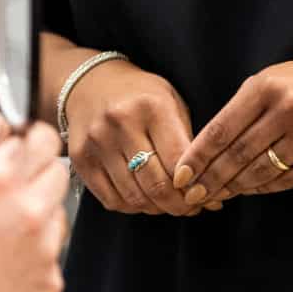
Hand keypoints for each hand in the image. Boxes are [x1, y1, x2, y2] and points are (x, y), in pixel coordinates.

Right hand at [0, 118, 68, 291]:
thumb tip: (6, 127)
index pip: (41, 137)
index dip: (31, 140)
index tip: (22, 147)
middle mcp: (30, 209)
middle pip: (58, 171)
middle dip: (38, 174)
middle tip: (11, 191)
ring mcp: (45, 248)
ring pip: (59, 213)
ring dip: (39, 216)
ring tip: (0, 238)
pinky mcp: (51, 281)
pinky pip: (52, 254)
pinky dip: (35, 255)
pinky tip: (3, 266)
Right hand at [62, 57, 208, 216]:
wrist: (89, 83)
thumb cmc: (139, 95)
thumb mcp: (171, 103)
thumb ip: (189, 143)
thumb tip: (212, 192)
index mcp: (152, 106)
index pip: (179, 162)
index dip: (195, 187)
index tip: (204, 195)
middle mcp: (121, 123)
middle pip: (157, 185)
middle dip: (179, 205)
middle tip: (189, 208)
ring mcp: (97, 142)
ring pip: (135, 197)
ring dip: (156, 208)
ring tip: (168, 204)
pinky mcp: (80, 158)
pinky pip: (111, 199)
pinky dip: (131, 207)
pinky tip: (142, 199)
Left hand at [172, 54, 292, 202]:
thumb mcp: (280, 76)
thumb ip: (248, 105)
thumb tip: (211, 144)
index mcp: (269, 85)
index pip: (222, 128)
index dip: (198, 155)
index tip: (181, 173)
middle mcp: (290, 109)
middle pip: (239, 154)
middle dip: (211, 178)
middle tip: (192, 194)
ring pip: (262, 171)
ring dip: (236, 187)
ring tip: (217, 194)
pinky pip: (288, 180)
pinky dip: (265, 187)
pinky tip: (250, 190)